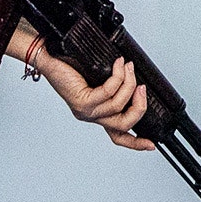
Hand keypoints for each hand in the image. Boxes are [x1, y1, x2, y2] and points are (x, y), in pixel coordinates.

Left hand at [9, 26, 154, 150]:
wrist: (49, 57)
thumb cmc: (72, 67)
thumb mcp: (99, 80)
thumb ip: (115, 88)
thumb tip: (137, 84)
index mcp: (96, 114)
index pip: (117, 136)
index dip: (135, 143)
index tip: (151, 144)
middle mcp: (91, 116)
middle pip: (124, 124)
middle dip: (139, 106)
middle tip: (142, 88)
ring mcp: (86, 111)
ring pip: (118, 105)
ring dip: (129, 84)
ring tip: (128, 68)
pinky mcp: (82, 101)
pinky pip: (109, 92)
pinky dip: (118, 77)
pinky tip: (118, 65)